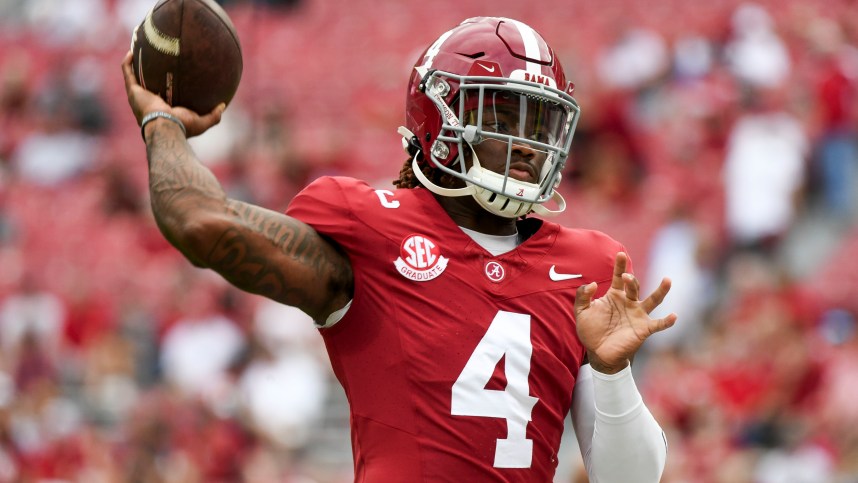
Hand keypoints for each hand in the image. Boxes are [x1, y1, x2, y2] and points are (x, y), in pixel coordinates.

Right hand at [120, 51, 224, 136]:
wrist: (167, 126)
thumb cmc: (183, 127)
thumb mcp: (201, 122)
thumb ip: (213, 116)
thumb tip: (223, 106)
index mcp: (160, 110)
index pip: (160, 96)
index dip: (162, 85)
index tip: (168, 74)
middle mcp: (147, 103)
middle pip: (144, 84)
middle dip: (145, 72)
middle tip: (151, 59)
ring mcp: (138, 97)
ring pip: (132, 77)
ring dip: (133, 64)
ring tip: (137, 50)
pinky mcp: (133, 91)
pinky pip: (127, 73)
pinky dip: (128, 63)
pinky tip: (132, 51)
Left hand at [574, 252, 676, 373]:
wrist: (598, 353)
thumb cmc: (591, 331)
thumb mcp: (581, 312)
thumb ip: (582, 296)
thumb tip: (592, 284)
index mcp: (614, 296)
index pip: (618, 277)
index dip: (619, 265)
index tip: (620, 254)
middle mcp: (629, 302)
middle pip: (634, 286)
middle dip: (630, 280)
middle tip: (625, 277)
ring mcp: (638, 315)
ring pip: (653, 300)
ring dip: (661, 291)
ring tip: (667, 280)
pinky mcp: (644, 329)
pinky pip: (658, 324)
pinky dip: (666, 321)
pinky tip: (673, 316)